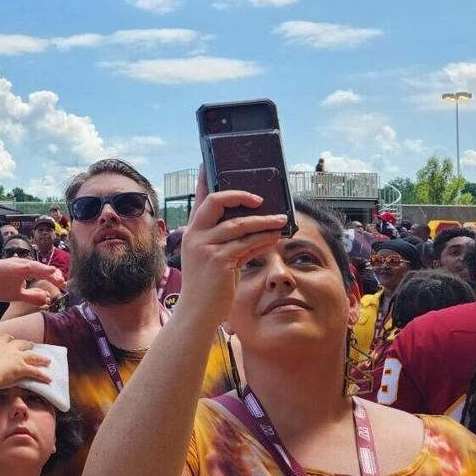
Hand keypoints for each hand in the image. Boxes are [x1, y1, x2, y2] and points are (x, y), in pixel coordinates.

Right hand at [0, 258, 66, 306]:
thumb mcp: (17, 295)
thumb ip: (31, 296)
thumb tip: (46, 299)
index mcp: (24, 271)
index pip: (42, 273)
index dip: (53, 277)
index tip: (64, 284)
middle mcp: (19, 265)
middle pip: (38, 268)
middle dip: (50, 274)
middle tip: (61, 280)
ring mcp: (9, 265)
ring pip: (26, 265)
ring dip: (39, 267)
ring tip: (51, 270)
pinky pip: (10, 266)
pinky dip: (18, 266)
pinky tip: (26, 267)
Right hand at [0, 335, 52, 389]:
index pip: (6, 338)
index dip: (10, 338)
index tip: (12, 338)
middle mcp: (10, 349)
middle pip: (22, 344)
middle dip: (28, 345)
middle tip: (32, 345)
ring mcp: (17, 358)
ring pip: (33, 356)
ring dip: (41, 358)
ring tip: (48, 360)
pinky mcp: (22, 368)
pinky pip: (35, 372)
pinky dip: (43, 376)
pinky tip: (49, 379)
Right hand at [174, 174, 287, 327]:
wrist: (197, 313)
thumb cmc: (208, 286)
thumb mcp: (215, 257)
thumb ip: (230, 240)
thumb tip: (259, 226)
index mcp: (192, 232)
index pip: (199, 198)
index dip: (205, 179)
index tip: (209, 162)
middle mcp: (195, 236)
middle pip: (215, 201)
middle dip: (240, 195)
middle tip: (260, 198)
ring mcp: (205, 248)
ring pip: (238, 224)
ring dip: (264, 220)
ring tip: (282, 220)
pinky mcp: (218, 261)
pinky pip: (246, 243)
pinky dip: (264, 238)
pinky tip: (276, 237)